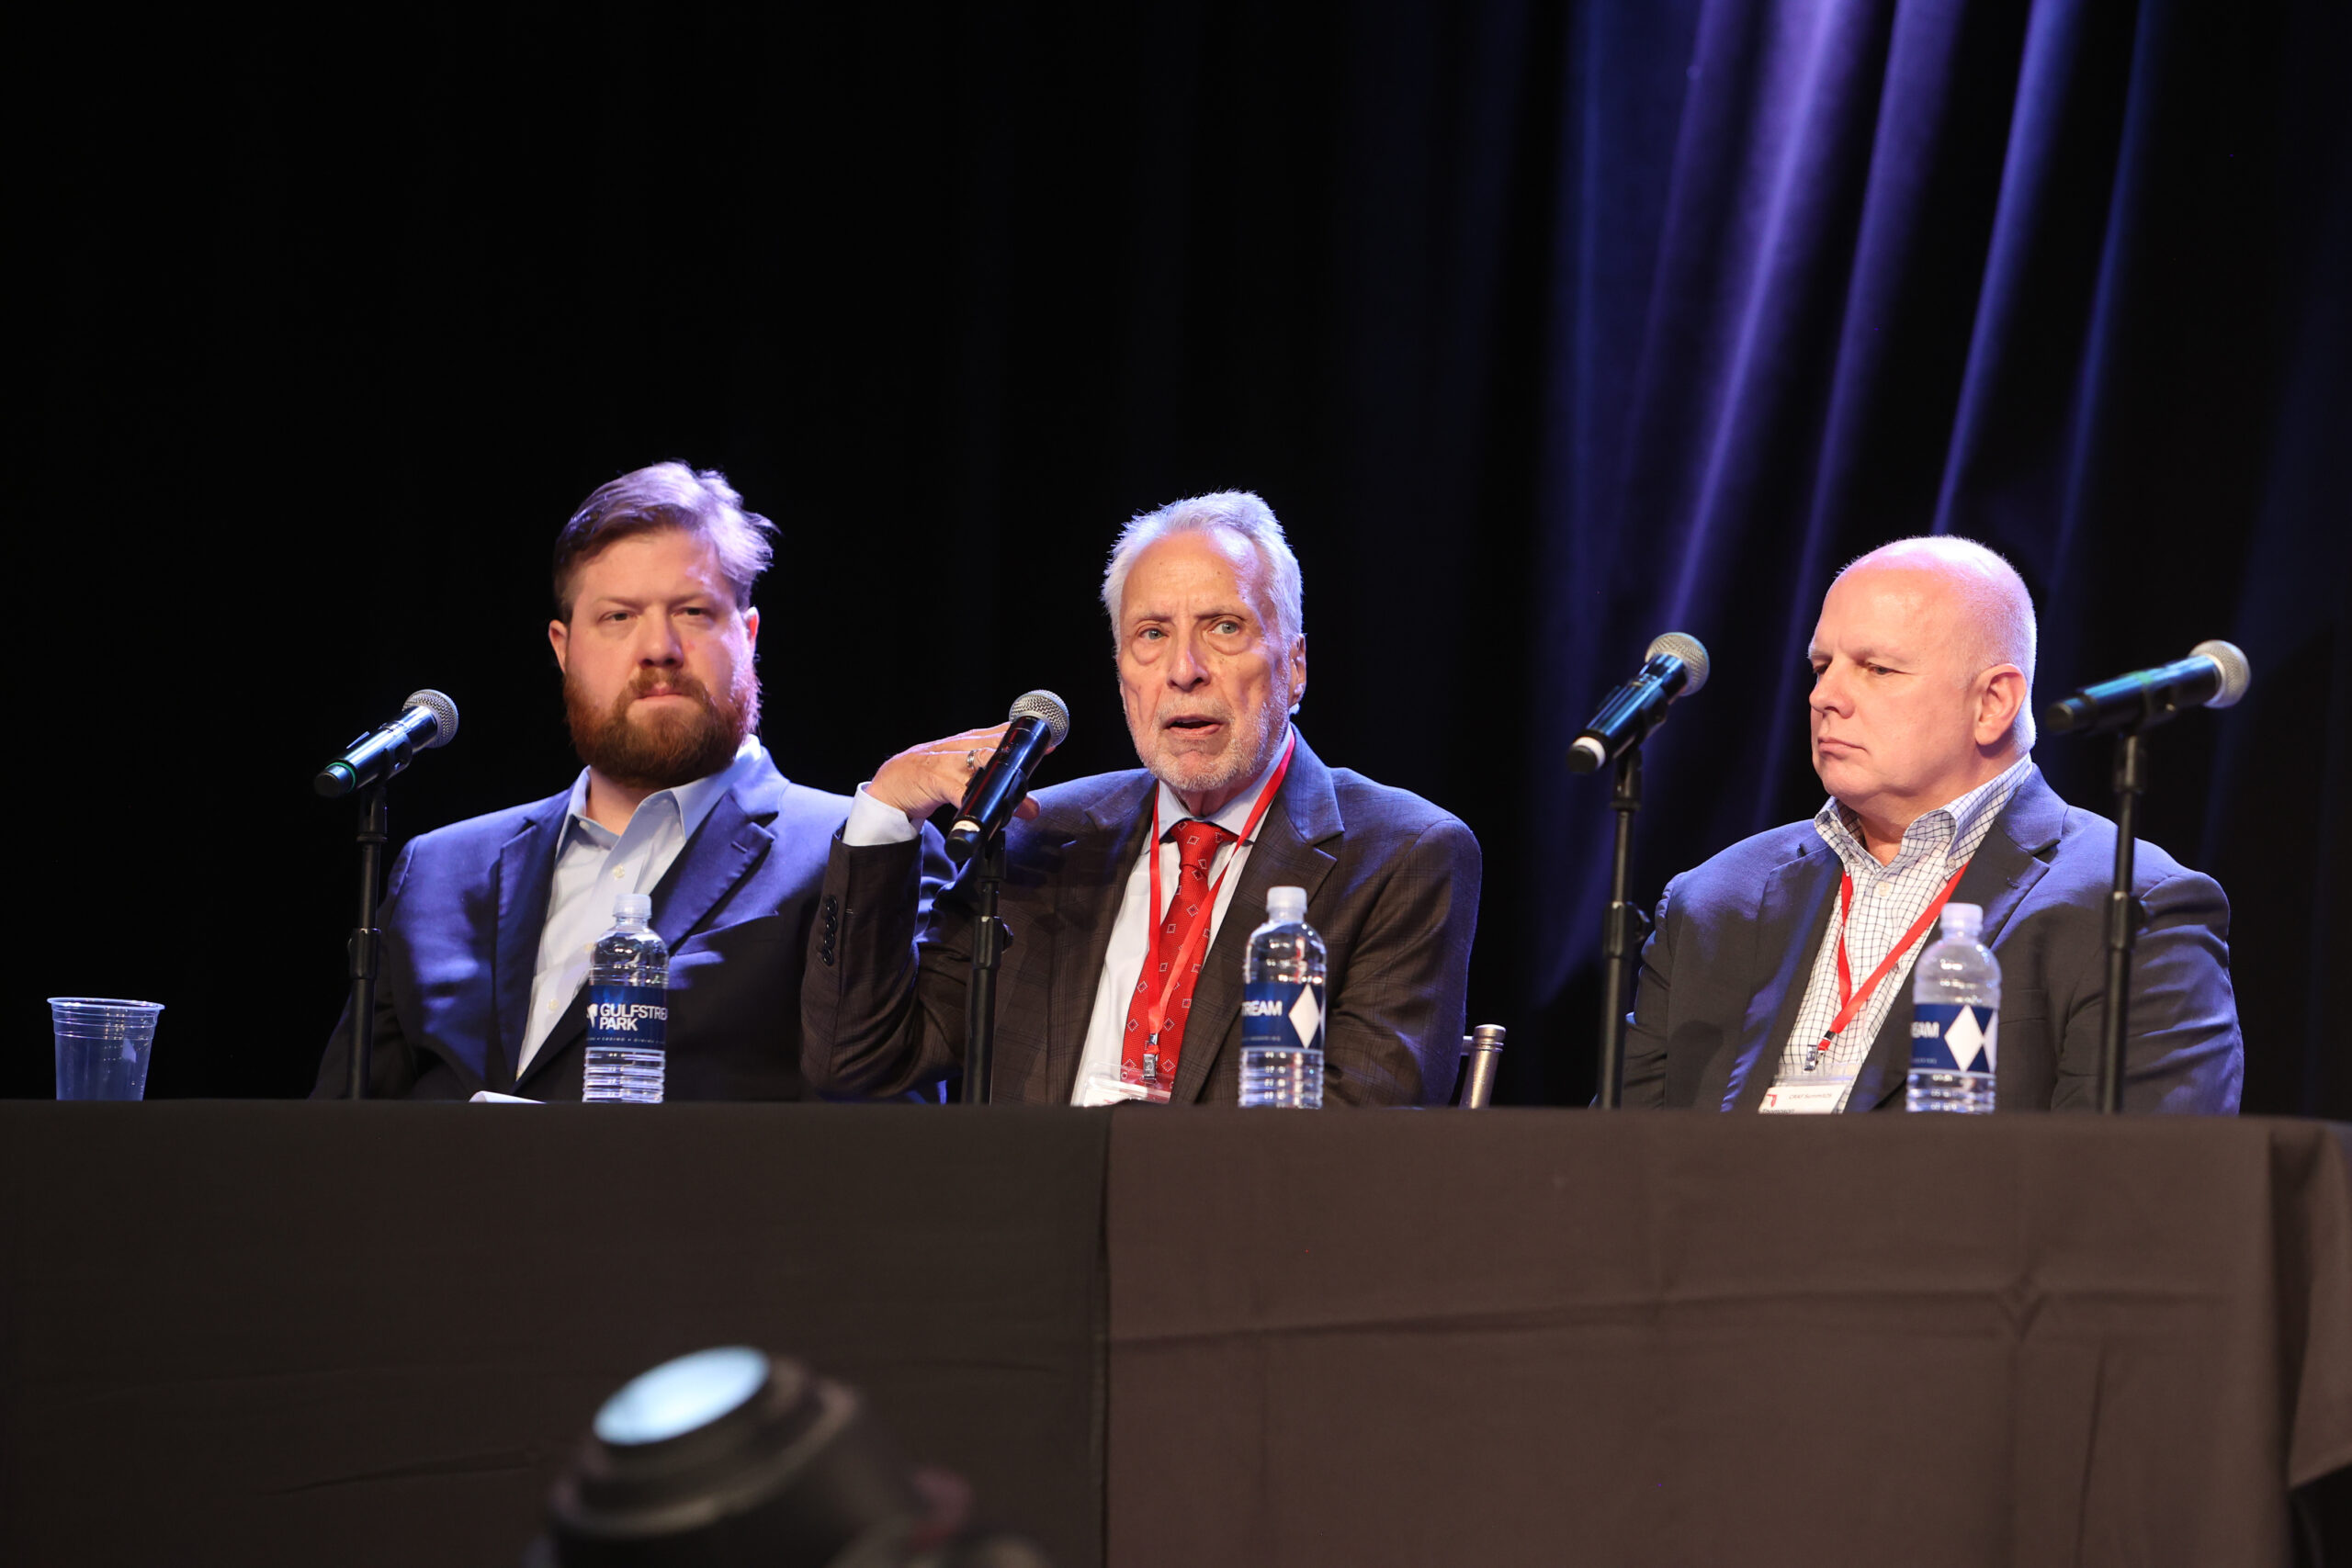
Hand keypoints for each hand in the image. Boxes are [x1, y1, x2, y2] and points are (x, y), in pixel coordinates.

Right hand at [867, 723, 1052, 824]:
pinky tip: (983, 816)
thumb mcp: (962, 774)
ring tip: (1022, 801)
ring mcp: (944, 762)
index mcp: (965, 743)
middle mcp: (956, 747)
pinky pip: (956, 790)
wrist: (890, 784)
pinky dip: (971, 803)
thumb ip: (994, 784)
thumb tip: (1033, 808)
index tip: (1050, 743)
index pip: (998, 734)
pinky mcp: (932, 781)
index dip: (1023, 738)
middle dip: (1014, 755)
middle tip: (1038, 766)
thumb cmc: (929, 777)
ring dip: (999, 779)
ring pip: (976, 763)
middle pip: (990, 745)